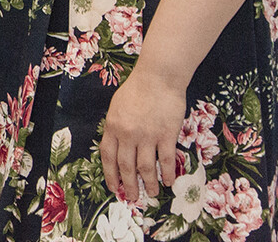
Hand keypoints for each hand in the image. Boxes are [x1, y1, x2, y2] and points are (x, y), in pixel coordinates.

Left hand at [100, 66, 185, 201]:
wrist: (158, 78)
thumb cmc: (137, 90)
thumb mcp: (116, 107)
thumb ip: (115, 127)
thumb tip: (116, 146)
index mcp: (112, 126)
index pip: (108, 156)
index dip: (110, 174)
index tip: (113, 187)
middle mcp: (127, 134)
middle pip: (126, 166)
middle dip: (128, 185)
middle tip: (132, 198)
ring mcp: (147, 135)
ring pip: (146, 167)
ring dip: (149, 184)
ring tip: (152, 194)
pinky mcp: (166, 135)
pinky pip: (166, 160)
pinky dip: (167, 173)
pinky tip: (169, 182)